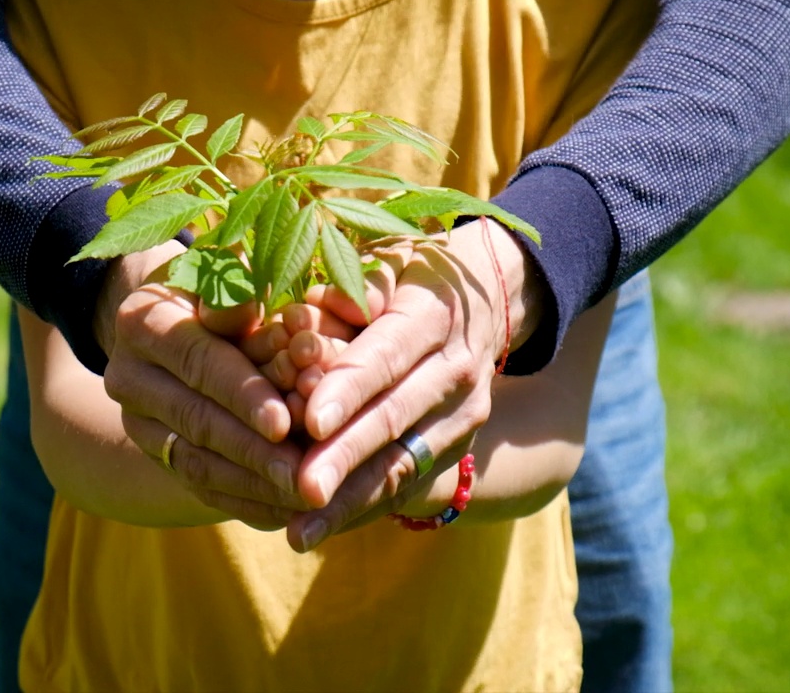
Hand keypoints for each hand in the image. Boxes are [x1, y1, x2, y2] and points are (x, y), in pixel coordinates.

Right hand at [97, 243, 306, 529]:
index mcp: (144, 321)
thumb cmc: (220, 285)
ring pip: (196, 463)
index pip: (200, 362)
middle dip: (254, 451)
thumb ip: (249, 289)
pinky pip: (199, 487)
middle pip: (198, 420)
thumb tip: (260, 308)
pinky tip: (285, 513)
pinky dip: (244, 502)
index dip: (244, 394)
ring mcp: (137, 421)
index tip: (284, 421)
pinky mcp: (154, 454)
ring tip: (300, 497)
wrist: (173, 317)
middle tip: (301, 474)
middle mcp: (128, 375)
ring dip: (253, 484)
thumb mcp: (229, 272)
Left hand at [285, 220, 545, 549]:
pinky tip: (319, 531)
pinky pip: (406, 484)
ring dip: (350, 501)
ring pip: (401, 463)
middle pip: (394, 418)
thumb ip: (357, 283)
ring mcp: (462, 415)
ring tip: (300, 532)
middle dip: (346, 457)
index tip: (311, 421)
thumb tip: (324, 306)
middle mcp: (455, 370)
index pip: (386, 356)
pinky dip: (361, 509)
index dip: (349, 388)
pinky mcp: (457, 448)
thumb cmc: (411, 274)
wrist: (489, 299)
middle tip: (303, 490)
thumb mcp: (391, 256)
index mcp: (432, 314)